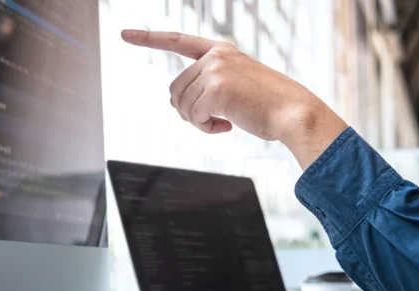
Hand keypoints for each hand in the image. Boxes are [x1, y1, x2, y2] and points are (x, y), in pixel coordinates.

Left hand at [121, 30, 347, 168]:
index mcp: (221, 51)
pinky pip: (193, 117)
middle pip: (175, 90)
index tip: (125, 34)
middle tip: (214, 120)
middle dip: (189, 112)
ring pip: (181, 106)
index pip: (178, 41)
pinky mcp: (216, 89)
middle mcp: (215, 56)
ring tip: (224, 122)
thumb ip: (206, 88)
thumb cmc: (268, 106)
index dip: (149, 38)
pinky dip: (206, 129)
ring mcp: (215, 70)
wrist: (293, 113)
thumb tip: (175, 105)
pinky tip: (227, 127)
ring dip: (199, 122)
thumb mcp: (234, 88)